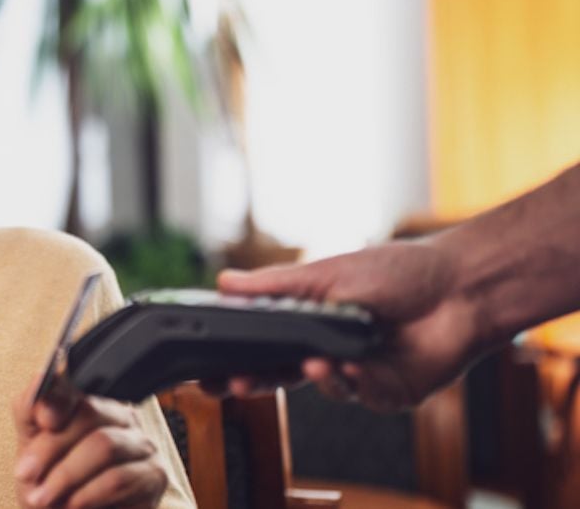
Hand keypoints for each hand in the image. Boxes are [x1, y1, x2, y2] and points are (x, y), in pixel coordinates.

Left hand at [12, 379, 167, 507]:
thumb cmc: (50, 483)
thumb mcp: (31, 446)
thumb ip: (31, 412)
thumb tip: (44, 403)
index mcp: (92, 400)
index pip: (78, 385)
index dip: (58, 400)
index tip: (41, 422)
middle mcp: (123, 416)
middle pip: (90, 414)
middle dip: (51, 448)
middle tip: (26, 475)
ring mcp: (143, 444)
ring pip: (104, 445)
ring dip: (66, 476)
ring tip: (44, 498)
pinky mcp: (154, 476)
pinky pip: (119, 478)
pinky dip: (88, 494)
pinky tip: (74, 505)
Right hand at [216, 241, 481, 410]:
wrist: (461, 287)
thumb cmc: (398, 272)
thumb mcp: (327, 271)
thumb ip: (275, 284)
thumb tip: (223, 281)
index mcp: (307, 322)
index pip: (260, 345)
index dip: (233, 357)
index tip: (204, 365)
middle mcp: (327, 350)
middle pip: (279, 375)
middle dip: (252, 382)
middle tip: (231, 384)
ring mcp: (357, 374)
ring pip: (320, 386)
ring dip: (313, 375)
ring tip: (313, 360)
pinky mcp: (388, 391)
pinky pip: (360, 393)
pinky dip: (354, 380)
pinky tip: (353, 364)